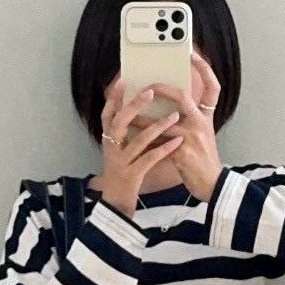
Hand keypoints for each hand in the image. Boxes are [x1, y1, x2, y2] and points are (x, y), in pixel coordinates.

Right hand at [96, 75, 185, 219]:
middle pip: (119, 122)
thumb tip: (137, 110)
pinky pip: (148, 160)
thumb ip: (127, 133)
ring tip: (174, 116)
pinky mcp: (131, 175)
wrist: (115, 205)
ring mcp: (121, 162)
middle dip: (135, 105)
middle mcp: (111, 148)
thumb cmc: (122, 174)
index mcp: (108, 140)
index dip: (114, 97)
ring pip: (137, 141)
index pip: (108, 113)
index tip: (123, 80)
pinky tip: (176, 143)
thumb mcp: (120, 151)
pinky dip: (163, 150)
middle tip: (151, 91)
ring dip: (156, 127)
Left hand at [142, 48, 224, 202]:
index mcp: (206, 117)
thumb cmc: (202, 161)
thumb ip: (186, 121)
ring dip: (143, 117)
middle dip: (162, 89)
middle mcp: (201, 123)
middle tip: (147, 86)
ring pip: (163, 121)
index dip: (205, 69)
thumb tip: (164, 110)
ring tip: (127, 113)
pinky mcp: (182, 152)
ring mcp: (192, 137)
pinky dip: (143, 139)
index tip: (193, 55)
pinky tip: (131, 137)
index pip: (213, 87)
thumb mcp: (201, 136)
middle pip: (183, 97)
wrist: (211, 185)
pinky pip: (157, 142)